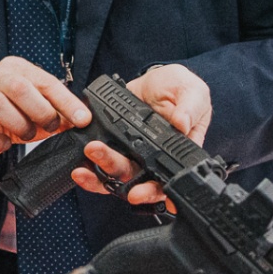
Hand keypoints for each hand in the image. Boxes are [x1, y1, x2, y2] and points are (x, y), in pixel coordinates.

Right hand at [0, 57, 89, 163]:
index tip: (82, 119)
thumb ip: (58, 112)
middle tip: (50, 127)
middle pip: (19, 86)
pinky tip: (4, 143)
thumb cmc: (10, 114)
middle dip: (41, 111)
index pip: (45, 81)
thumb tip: (82, 119)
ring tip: (27, 134)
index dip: (66, 102)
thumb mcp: (36, 109)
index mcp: (17, 69)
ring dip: (18, 124)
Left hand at [74, 65, 210, 205]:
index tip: (139, 194)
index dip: (153, 192)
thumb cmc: (180, 89)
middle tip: (107, 163)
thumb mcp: (193, 93)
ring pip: (115, 174)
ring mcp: (131, 154)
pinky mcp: (113, 145)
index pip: (167, 182)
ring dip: (100, 170)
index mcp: (176, 154)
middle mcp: (152, 160)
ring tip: (90, 152)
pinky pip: (99, 162)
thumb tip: (182, 123)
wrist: (156, 79)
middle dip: (119, 177)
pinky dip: (88, 166)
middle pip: (136, 179)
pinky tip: (78, 164)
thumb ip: (190, 108)